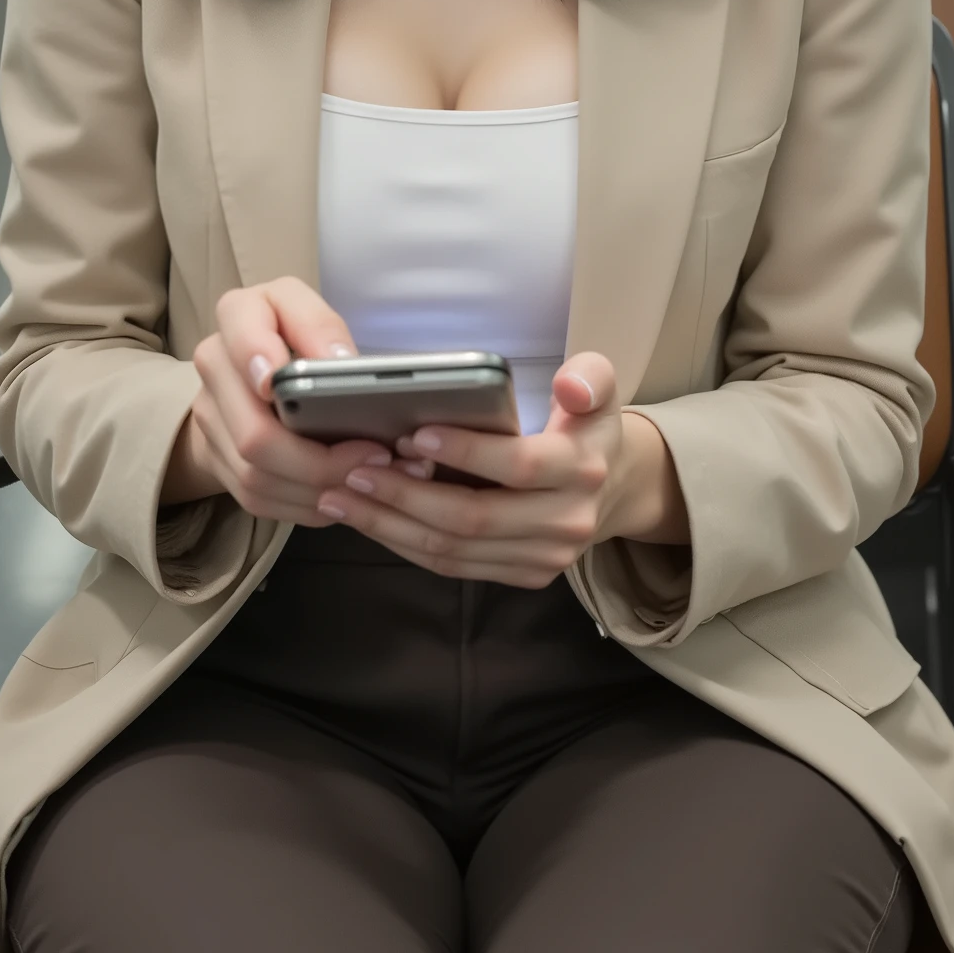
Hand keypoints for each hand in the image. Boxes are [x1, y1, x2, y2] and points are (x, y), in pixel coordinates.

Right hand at [162, 276, 393, 519]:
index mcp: (240, 313)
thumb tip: (339, 363)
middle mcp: (214, 365)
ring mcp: (209, 417)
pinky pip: (256, 498)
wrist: (252, 374)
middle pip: (253, 434)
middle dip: (319, 458)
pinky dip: (302, 504)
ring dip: (317, 487)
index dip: (255, 354)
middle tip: (374, 456)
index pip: (239, 324)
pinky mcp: (216, 457)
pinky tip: (339, 496)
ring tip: (366, 478)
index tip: (277, 382)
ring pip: (256, 475)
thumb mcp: (311, 314)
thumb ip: (321, 327)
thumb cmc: (295, 336)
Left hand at [314, 352, 688, 588]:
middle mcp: (566, 522)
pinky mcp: (523, 577)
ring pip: (454, 550)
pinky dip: (406, 544)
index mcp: (581, 469)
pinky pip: (454, 567)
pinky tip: (370, 519)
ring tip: (343, 497)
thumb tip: (570, 383)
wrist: (610, 488)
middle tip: (355, 470)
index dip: (465, 451)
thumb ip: (590, 376)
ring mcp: (544, 558)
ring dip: (392, 526)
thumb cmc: (584, 427)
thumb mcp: (599, 389)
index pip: (518, 465)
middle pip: (474, 518)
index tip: (413, 433)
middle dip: (406, 495)